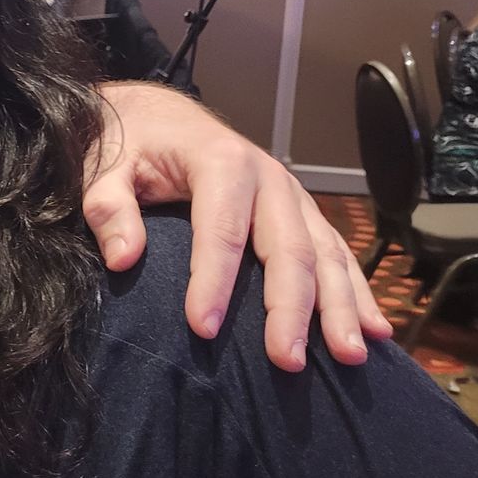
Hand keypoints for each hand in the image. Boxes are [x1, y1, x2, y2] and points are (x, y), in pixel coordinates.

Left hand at [83, 82, 389, 371]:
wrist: (156, 116)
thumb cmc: (128, 145)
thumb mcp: (103, 166)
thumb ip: (109, 207)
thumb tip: (125, 258)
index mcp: (221, 161)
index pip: (221, 231)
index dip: (213, 282)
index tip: (203, 329)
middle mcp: (268, 177)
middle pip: (288, 248)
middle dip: (289, 308)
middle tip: (287, 361)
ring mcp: (291, 195)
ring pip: (324, 254)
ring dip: (339, 306)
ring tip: (348, 355)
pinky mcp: (300, 212)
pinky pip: (335, 253)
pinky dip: (357, 291)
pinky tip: (374, 329)